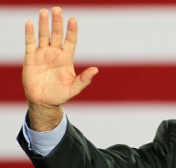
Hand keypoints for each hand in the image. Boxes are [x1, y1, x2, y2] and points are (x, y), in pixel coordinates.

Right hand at [23, 7, 97, 130]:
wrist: (44, 102)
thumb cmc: (60, 95)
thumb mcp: (74, 88)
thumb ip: (84, 79)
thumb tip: (96, 70)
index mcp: (66, 59)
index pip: (70, 41)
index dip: (71, 31)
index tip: (73, 20)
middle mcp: (55, 54)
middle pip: (57, 35)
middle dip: (57, 22)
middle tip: (57, 9)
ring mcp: (42, 55)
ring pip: (43, 36)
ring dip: (43, 24)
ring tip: (44, 12)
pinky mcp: (31, 58)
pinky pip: (30, 43)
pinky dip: (30, 33)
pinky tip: (30, 23)